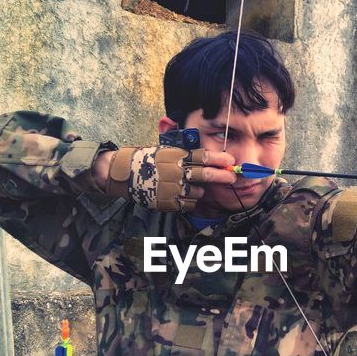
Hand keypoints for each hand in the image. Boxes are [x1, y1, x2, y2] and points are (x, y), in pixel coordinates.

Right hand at [102, 144, 237, 211]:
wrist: (124, 174)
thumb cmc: (146, 159)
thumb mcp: (165, 150)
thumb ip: (184, 155)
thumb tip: (207, 159)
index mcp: (176, 157)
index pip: (203, 156)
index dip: (219, 159)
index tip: (230, 160)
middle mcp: (176, 172)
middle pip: (205, 174)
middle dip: (222, 176)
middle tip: (232, 177)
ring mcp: (172, 188)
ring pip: (199, 193)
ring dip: (200, 191)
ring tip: (190, 187)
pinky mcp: (168, 203)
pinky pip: (189, 205)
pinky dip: (191, 202)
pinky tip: (184, 196)